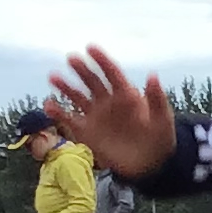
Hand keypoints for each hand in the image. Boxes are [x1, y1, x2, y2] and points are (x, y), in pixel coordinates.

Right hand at [45, 46, 178, 178]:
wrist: (149, 164)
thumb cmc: (160, 139)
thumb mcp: (162, 119)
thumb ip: (156, 99)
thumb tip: (152, 75)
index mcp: (126, 94)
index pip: (112, 73)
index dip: (102, 60)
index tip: (91, 48)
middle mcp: (108, 101)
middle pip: (92, 81)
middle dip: (82, 70)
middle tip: (72, 59)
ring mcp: (96, 115)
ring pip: (77, 96)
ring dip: (65, 87)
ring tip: (53, 77)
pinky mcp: (87, 131)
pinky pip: (69, 119)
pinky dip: (58, 112)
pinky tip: (48, 105)